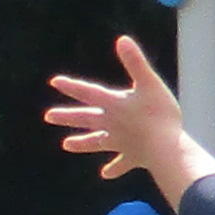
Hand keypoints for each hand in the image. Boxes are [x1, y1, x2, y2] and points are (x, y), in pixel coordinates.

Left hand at [44, 33, 213, 197]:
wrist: (166, 148)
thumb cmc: (160, 114)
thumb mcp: (150, 83)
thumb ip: (135, 62)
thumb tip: (122, 40)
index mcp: (115, 105)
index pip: (89, 93)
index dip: (72, 86)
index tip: (54, 82)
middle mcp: (112, 124)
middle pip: (86, 119)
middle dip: (67, 116)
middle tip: (48, 116)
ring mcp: (121, 142)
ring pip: (96, 142)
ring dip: (82, 143)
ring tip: (65, 145)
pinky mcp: (133, 157)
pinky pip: (121, 164)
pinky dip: (114, 169)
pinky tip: (105, 174)